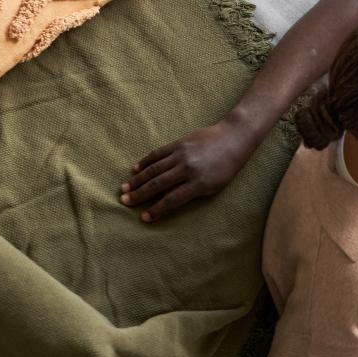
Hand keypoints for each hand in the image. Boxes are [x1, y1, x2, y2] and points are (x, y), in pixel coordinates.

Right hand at [121, 120, 258, 222]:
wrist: (233, 138)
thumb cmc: (226, 168)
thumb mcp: (213, 186)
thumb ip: (191, 193)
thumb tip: (166, 199)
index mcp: (198, 183)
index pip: (172, 200)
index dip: (156, 210)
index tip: (144, 217)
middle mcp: (187, 169)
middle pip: (158, 185)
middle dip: (139, 195)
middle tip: (124, 202)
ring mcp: (181, 154)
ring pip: (154, 169)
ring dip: (137, 180)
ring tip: (124, 188)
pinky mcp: (179, 143)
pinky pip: (158, 153)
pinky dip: (145, 162)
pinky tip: (135, 169)